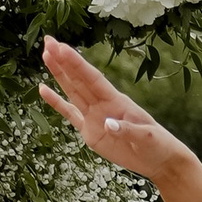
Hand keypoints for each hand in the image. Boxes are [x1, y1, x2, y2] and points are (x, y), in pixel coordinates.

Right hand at [37, 39, 187, 181]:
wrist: (159, 160)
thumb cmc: (158, 145)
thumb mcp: (148, 139)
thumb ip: (128, 131)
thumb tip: (108, 124)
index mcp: (117, 102)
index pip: (93, 79)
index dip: (76, 64)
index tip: (61, 48)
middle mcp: (103, 105)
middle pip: (79, 79)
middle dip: (63, 61)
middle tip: (47, 41)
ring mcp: (95, 117)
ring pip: (72, 91)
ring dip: (59, 74)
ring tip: (45, 55)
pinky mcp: (90, 131)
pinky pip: (70, 114)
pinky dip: (56, 103)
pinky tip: (42, 89)